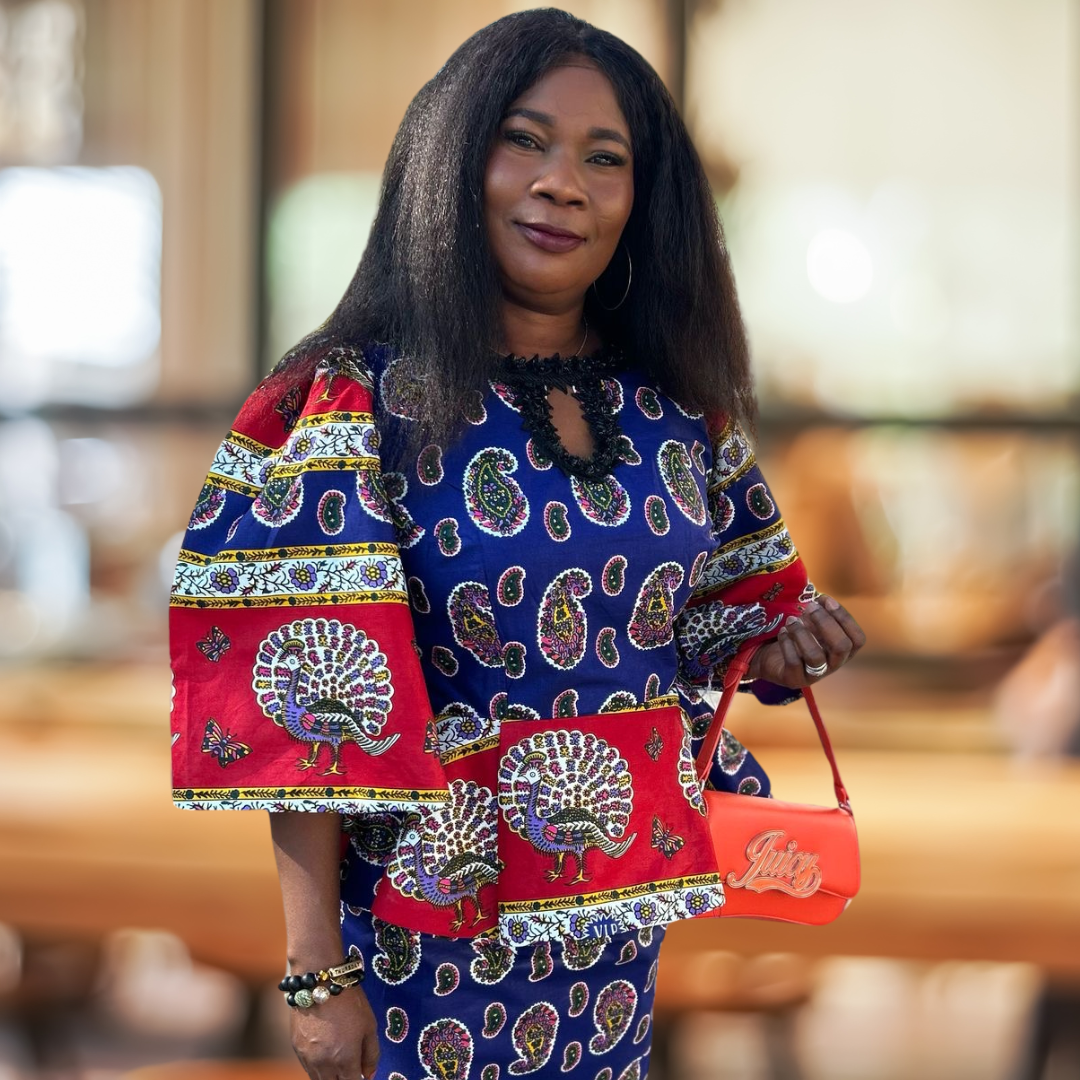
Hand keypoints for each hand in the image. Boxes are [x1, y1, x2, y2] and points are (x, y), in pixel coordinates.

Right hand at [290, 986, 378, 1079]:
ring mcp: (307, 1058)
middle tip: (350, 1068)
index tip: (361, 1073)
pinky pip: (307, 1068)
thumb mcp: (370, 1025)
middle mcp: (324, 1064)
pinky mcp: (296, 1048)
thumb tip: (369, 1075)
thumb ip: (372, 1054)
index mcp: (345, 1060)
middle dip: (343, 1079)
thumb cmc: (350, 1002)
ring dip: (329, 1076)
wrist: (320, 982)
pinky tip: (325, 1055)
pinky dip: (317, 1068)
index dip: (359, 1079)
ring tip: (339, 1062)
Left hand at [746, 595, 864, 688]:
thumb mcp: (812, 625)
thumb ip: (819, 613)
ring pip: (815, 656)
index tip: (826, 600)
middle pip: (842, 647)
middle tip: (809, 607)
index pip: (857, 639)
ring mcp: (814, 675)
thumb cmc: (798, 638)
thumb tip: (819, 598)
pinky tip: (782, 632)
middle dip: (825, 622)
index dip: (844, 617)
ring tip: (791, 620)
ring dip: (802, 632)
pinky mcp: (794, 679)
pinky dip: (787, 643)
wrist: (771, 658)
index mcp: (843, 651)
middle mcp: (833, 665)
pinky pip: (793, 662)